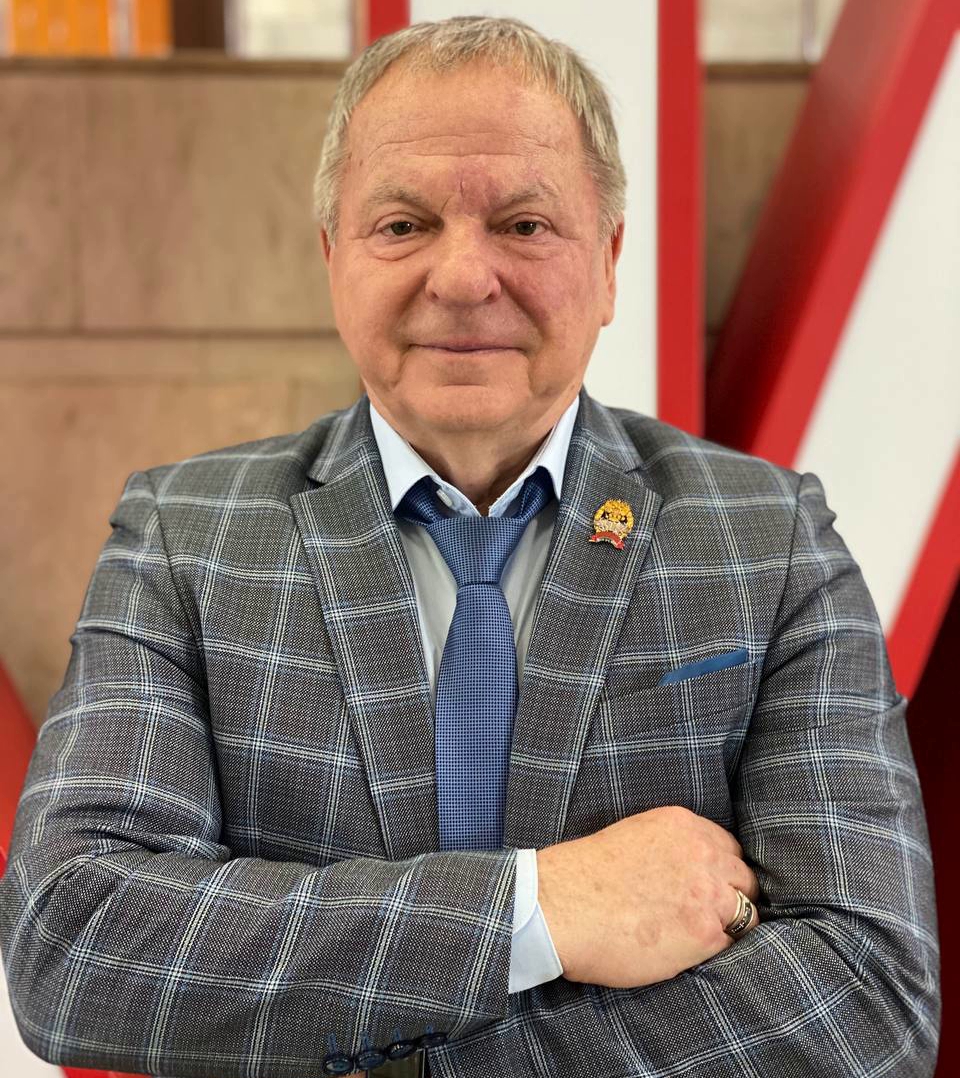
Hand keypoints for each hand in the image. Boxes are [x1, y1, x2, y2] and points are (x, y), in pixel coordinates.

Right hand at [536, 805, 760, 987]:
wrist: (560, 907)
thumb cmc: (583, 876)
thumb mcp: (633, 836)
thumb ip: (669, 847)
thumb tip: (686, 872)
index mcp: (682, 825)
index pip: (728, 848)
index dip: (720, 871)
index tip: (709, 887)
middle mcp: (703, 853)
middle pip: (743, 878)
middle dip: (731, 896)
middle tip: (709, 916)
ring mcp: (708, 893)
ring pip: (747, 912)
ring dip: (730, 926)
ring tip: (702, 937)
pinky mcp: (705, 934)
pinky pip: (733, 945)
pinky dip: (717, 951)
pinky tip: (691, 953)